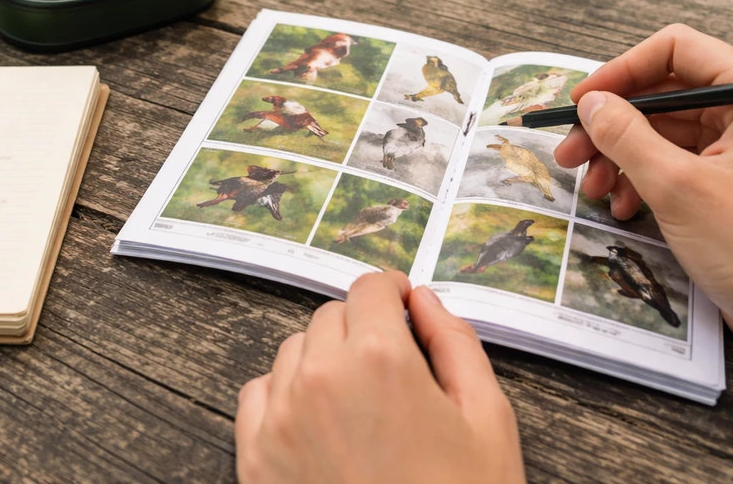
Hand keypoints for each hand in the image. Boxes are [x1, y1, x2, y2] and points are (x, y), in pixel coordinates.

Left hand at [235, 272, 524, 483]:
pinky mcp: (255, 455)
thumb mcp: (488, 422)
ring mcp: (281, 416)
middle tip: (390, 370)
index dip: (391, 294)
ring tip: (358, 406)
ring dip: (323, 360)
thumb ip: (457, 344)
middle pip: (332, 316)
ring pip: (294, 350)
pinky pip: (258, 393)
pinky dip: (284, 395)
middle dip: (362, 329)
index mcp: (382, 360)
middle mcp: (321, 377)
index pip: (370, 288)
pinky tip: (318, 426)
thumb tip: (426, 302)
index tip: (401, 308)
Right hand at [555, 24, 732, 322]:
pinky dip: (638, 180)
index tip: (583, 102)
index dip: (625, 70)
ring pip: (660, 131)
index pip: (678, 50)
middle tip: (569, 154)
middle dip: (609, 126)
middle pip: (661, 95)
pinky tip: (621, 207)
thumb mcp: (677, 188)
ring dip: (617, 158)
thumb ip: (627, 136)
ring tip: (592, 190)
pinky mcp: (724, 183)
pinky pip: (670, 163)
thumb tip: (592, 103)